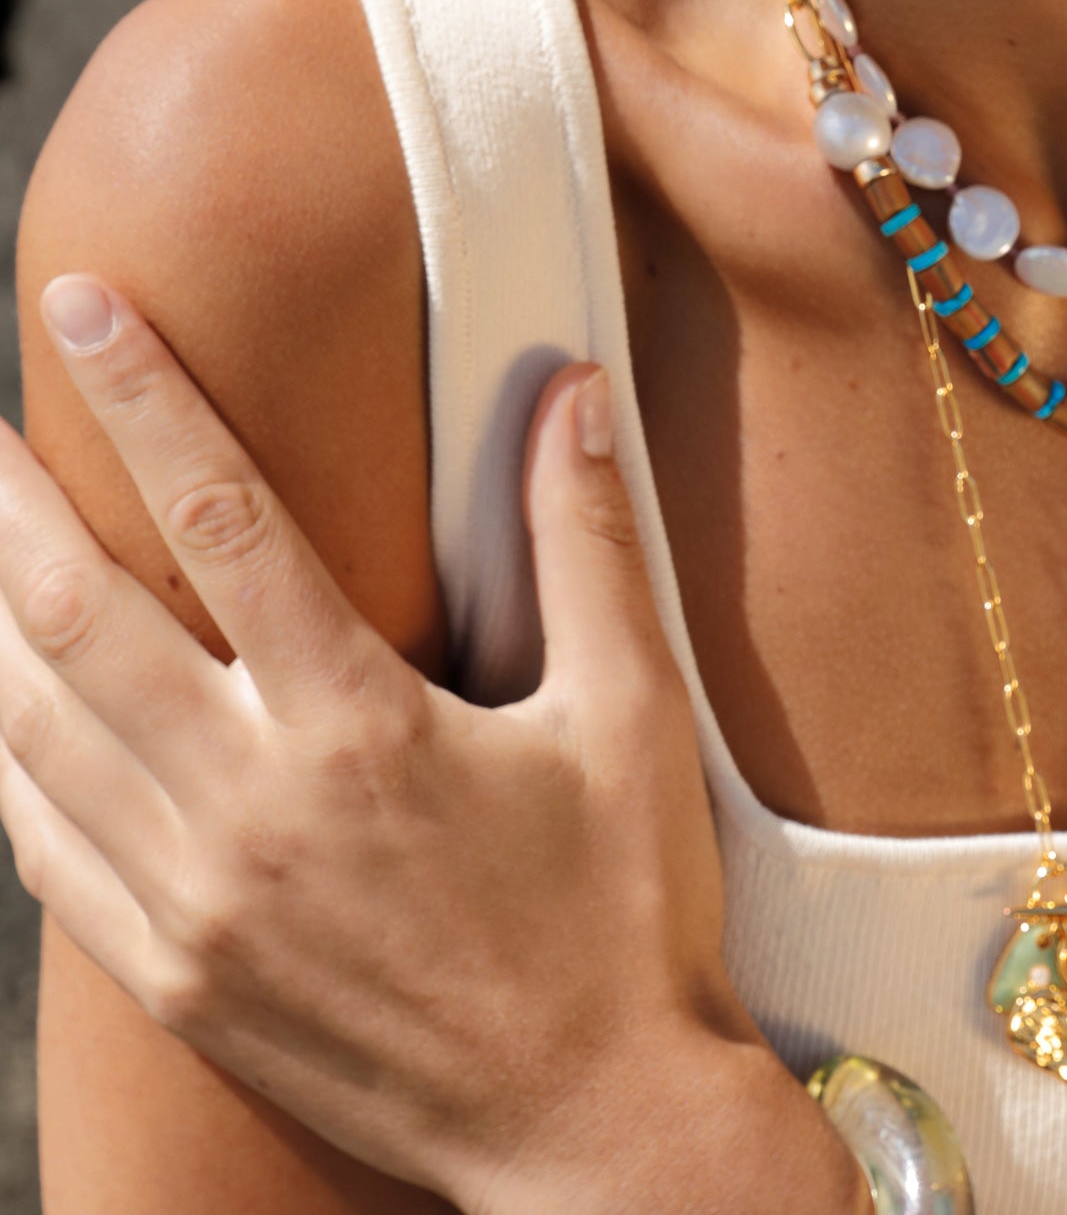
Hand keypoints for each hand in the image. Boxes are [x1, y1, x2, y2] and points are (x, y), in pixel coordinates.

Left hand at [0, 276, 860, 1214]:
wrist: (591, 1132)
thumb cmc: (625, 916)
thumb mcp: (630, 715)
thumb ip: (587, 540)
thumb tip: (569, 391)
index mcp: (360, 728)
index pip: (222, 521)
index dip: (146, 402)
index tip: (84, 309)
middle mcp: (249, 811)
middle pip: (80, 619)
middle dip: (14, 503)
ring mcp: (194, 907)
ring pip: (36, 732)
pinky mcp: (173, 982)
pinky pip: (46, 851)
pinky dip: (8, 758)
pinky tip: (4, 708)